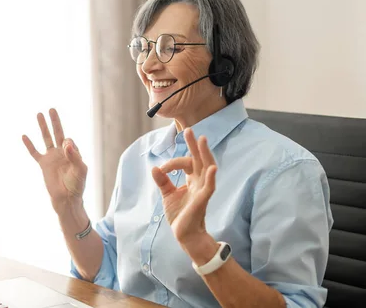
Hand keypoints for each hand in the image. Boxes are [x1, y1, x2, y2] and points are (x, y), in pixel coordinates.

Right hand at [22, 108, 86, 212]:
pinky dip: (29, 145)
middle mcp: (62, 153)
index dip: (68, 144)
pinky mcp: (43, 165)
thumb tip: (67, 142)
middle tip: (51, 109)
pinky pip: (34, 152)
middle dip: (55, 121)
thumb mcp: (80, 170)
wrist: (66, 199)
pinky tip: (24, 136)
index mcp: (73, 153)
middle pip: (58, 133)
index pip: (69, 141)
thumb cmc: (77, 186)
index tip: (66, 150)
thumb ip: (75, 156)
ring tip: (39, 114)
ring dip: (43, 127)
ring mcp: (52, 158)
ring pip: (46, 138)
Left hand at [151, 128, 216, 246]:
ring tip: (202, 140)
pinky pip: (209, 187)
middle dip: (194, 145)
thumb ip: (163, 181)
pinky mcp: (203, 200)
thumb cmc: (179, 215)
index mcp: (192, 180)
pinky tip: (211, 167)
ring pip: (206, 167)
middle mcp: (199, 182)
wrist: (184, 234)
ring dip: (204, 154)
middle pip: (199, 159)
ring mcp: (202, 190)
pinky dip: (210, 177)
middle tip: (189, 130)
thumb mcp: (168, 195)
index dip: (173, 163)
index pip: (186, 163)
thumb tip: (154, 167)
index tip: (161, 169)